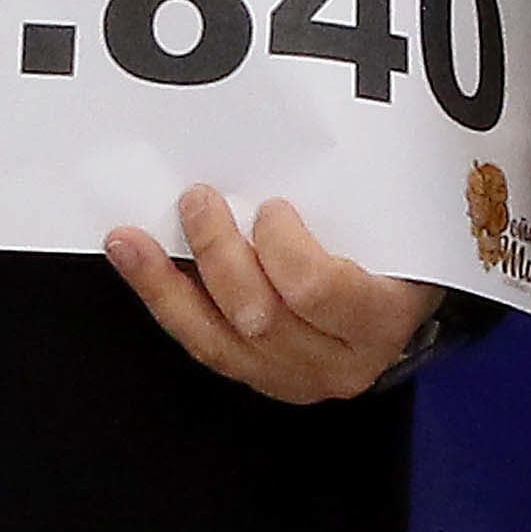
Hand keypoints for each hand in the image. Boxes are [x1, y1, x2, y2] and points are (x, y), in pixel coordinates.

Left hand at [103, 191, 436, 404]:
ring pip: (217, 340)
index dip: (283, 247)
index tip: (272, 206)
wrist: (398, 303)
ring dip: (167, 283)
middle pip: (261, 316)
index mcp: (381, 318)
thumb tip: (286, 153)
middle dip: (217, 253)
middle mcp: (340, 362)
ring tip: (132, 239)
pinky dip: (164, 300)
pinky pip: (201, 343)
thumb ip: (347, 200)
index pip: (320, 290)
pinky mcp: (257, 376)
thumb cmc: (395, 254)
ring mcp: (296, 378)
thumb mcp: (391, 223)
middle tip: (198, 200)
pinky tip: (137, 264)